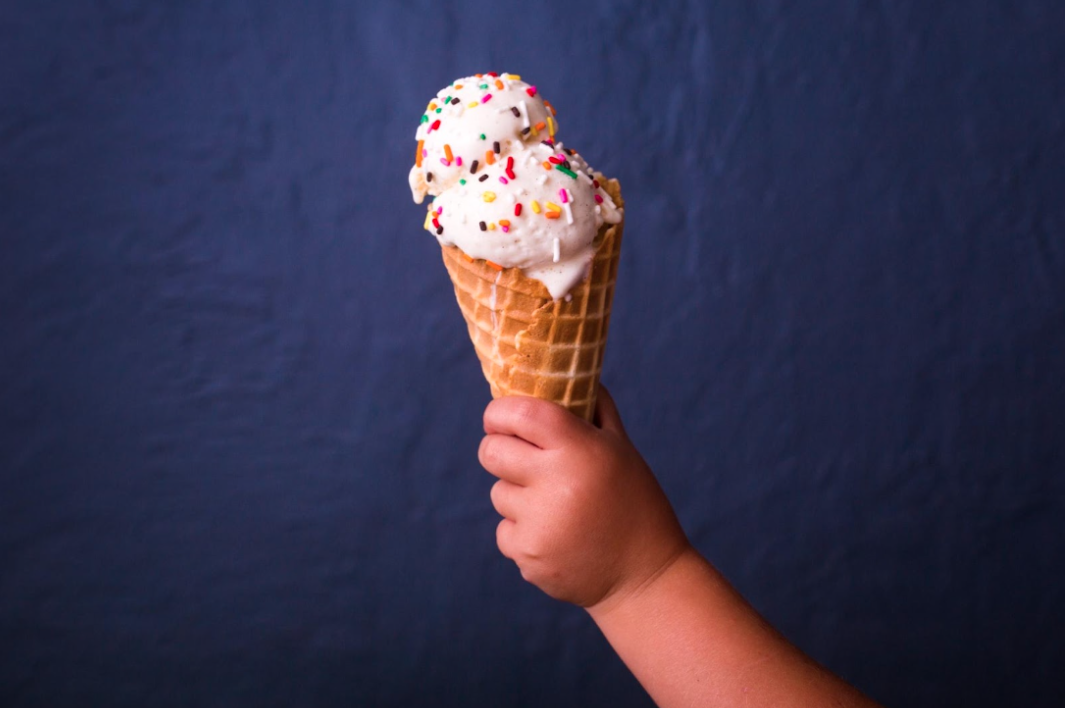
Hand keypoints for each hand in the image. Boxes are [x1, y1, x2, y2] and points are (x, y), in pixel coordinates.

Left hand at [478, 386, 689, 607]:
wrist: (645, 576)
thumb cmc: (634, 503)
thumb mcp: (622, 450)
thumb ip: (594, 409)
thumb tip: (568, 372)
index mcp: (580, 448)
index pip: (517, 413)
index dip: (499, 412)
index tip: (500, 417)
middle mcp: (556, 482)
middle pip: (491, 451)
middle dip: (499, 449)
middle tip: (518, 457)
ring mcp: (540, 522)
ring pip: (498, 492)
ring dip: (517, 495)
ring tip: (556, 507)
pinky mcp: (528, 556)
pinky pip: (504, 530)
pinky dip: (522, 532)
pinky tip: (556, 537)